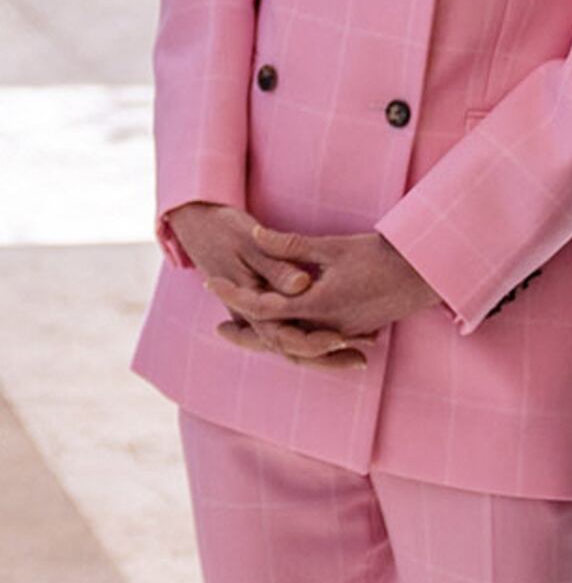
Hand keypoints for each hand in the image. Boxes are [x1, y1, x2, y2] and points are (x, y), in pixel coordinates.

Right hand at [163, 201, 370, 369]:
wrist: (197, 222)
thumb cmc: (222, 229)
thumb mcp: (249, 242)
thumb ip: (277, 265)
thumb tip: (302, 284)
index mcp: (246, 303)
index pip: (281, 335)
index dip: (312, 342)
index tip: (341, 339)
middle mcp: (253, 316)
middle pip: (292, 347)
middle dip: (327, 358)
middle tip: (362, 359)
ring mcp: (260, 313)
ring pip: (295, 343)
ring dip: (326, 353)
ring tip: (363, 354)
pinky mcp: (268, 304)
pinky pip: (294, 327)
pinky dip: (319, 334)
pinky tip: (350, 335)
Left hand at [204, 223, 441, 363]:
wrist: (424, 274)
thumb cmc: (381, 255)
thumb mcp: (333, 246)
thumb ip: (291, 245)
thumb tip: (256, 233)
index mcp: (317, 304)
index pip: (263, 306)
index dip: (234, 295)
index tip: (212, 283)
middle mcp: (326, 326)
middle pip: (274, 337)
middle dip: (246, 335)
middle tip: (219, 329)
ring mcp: (340, 332)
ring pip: (295, 343)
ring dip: (270, 339)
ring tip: (248, 332)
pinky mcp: (351, 331)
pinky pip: (315, 341)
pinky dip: (296, 338)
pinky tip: (286, 331)